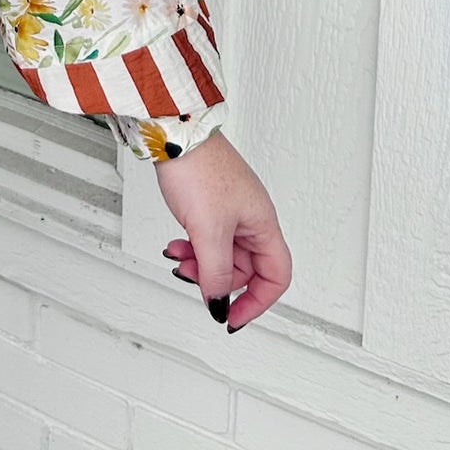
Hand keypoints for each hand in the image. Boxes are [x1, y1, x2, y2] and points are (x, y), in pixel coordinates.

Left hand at [156, 129, 291, 331]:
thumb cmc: (198, 169)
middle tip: (189, 277)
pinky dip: (192, 247)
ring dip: (200, 263)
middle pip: (244, 268)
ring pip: (222, 254)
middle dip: (216, 279)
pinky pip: (207, 238)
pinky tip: (175, 245)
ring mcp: (230, 210)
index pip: (276, 276)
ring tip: (178, 258)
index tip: (232, 317)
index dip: (257, 302)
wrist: (173, 132)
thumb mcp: (207, 231)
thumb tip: (218, 304)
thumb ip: (215, 272)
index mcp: (262, 224)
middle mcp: (251, 218)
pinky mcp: (210, 203)